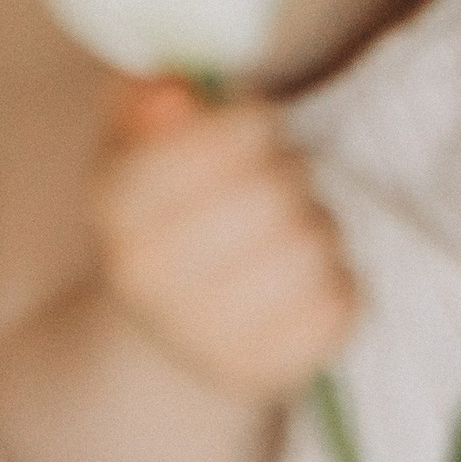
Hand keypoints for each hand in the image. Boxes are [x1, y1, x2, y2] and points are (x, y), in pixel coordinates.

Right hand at [93, 84, 358, 402]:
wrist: (167, 335)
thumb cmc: (162, 216)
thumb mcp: (134, 147)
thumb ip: (145, 101)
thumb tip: (173, 91)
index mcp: (120, 220)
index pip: (206, 148)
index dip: (249, 121)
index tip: (257, 119)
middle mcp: (157, 290)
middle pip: (269, 195)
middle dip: (286, 167)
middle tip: (278, 170)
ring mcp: (214, 342)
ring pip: (311, 245)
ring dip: (314, 221)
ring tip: (290, 224)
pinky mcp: (274, 370)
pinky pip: (339, 302)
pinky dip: (338, 274)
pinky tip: (306, 273)